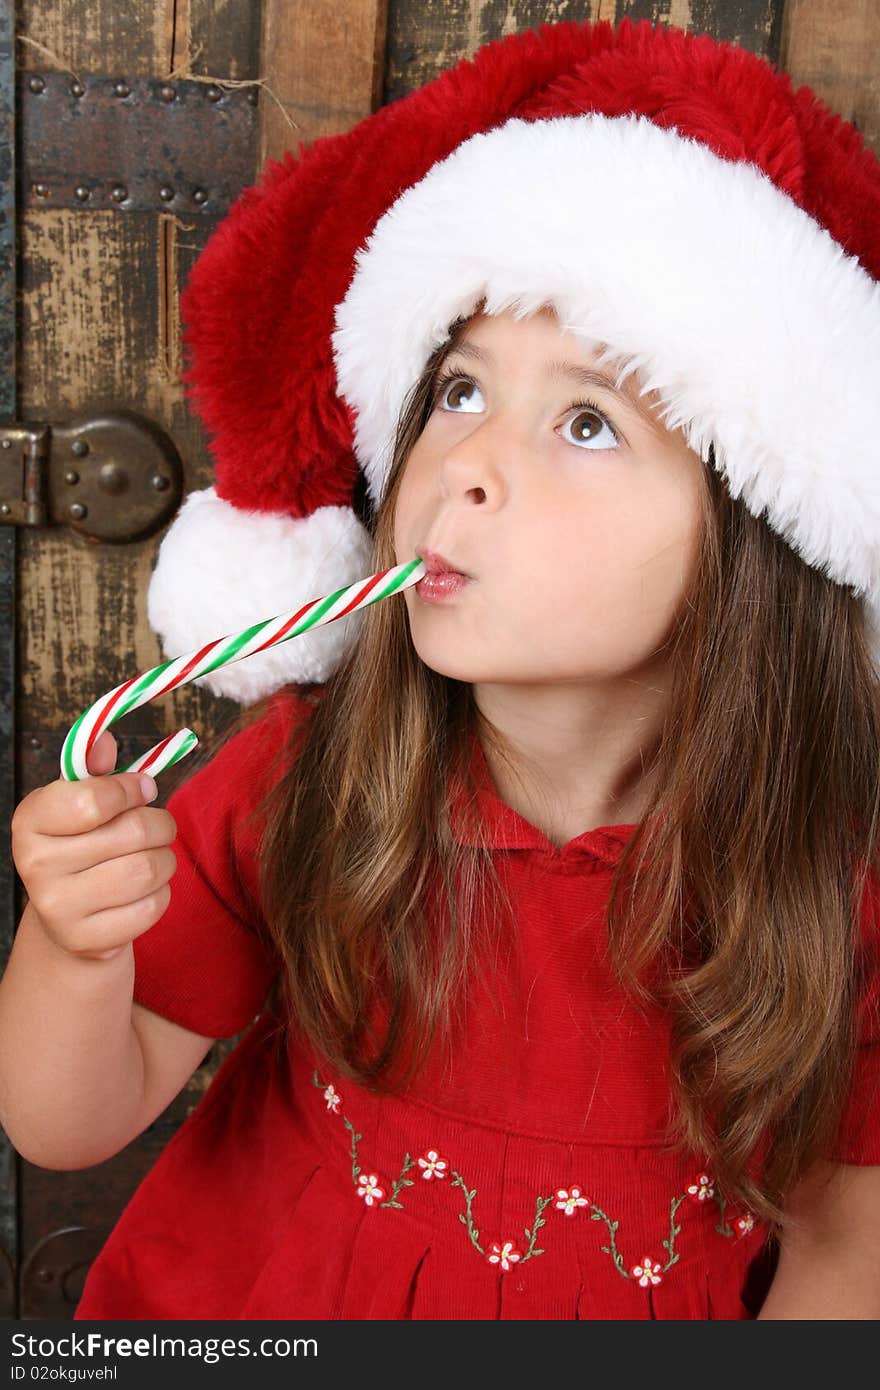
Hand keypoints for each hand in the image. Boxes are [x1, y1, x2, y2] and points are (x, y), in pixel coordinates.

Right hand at [11, 731, 177, 961]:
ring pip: (147, 870)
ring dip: (166, 859)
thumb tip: (104, 739)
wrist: (69, 914)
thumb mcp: (79, 799)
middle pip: (133, 833)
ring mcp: (58, 907)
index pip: (93, 799)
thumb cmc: (81, 843)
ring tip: (156, 855)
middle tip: (159, 826)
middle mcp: (35, 865)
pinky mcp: (87, 940)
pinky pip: (152, 907)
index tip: (143, 789)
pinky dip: (162, 893)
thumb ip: (93, 768)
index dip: (131, 790)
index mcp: (30, 820)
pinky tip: (146, 889)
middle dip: (160, 824)